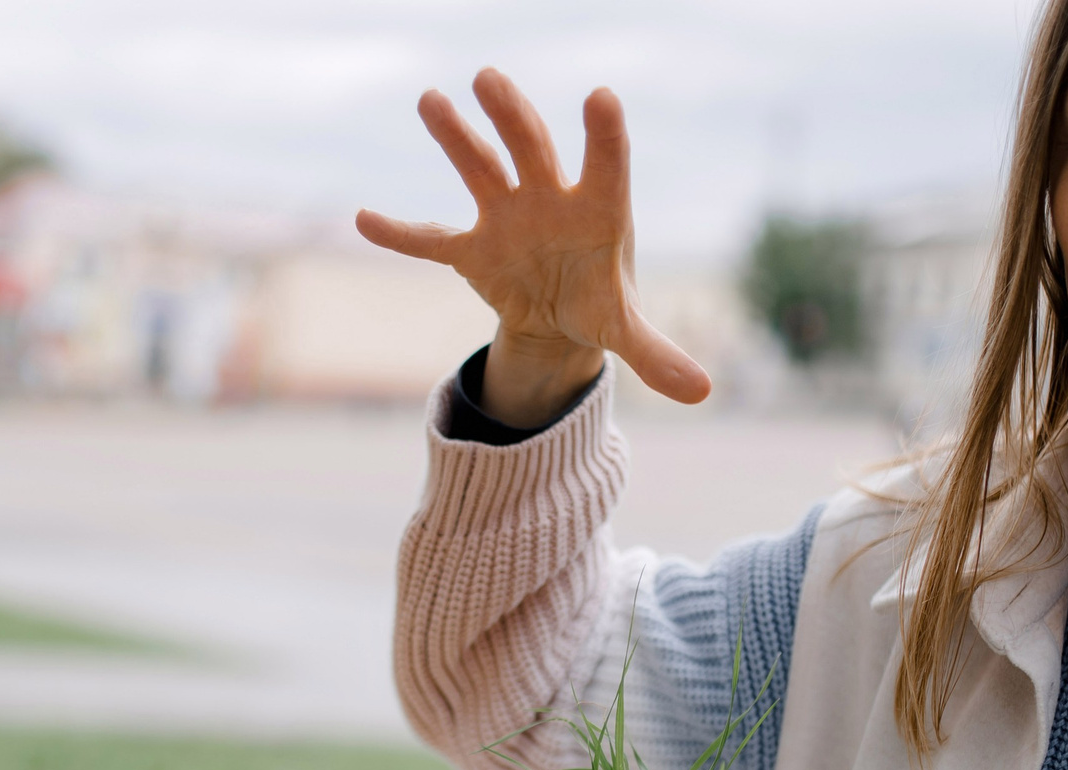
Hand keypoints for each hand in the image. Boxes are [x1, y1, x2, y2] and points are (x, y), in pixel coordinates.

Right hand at [356, 68, 710, 426]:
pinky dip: (399, 235)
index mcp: (600, 212)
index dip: (604, 136)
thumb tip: (703, 392)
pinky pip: (431, 241)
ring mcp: (507, 217)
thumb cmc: (601, 303)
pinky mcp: (473, 249)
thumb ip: (657, 354)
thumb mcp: (626, 329)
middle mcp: (551, 200)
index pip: (607, 166)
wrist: (559, 317)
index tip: (601, 98)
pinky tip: (364, 220)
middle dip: (512, 117)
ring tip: (432, 100)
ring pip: (480, 171)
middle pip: (532, 149)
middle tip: (489, 81)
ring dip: (457, 139)